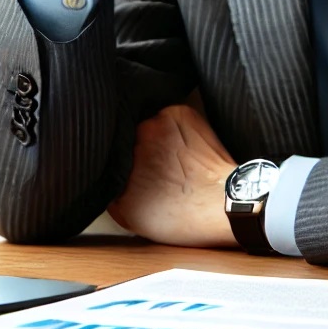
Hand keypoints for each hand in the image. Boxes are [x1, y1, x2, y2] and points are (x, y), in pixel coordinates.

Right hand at [107, 105, 238, 247]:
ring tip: (167, 160)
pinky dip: (173, 129)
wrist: (223, 205)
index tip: (124, 170)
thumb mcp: (127, 214)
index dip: (115, 160)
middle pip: (127, 133)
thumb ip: (107, 189)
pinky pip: (169, 117)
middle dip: (133, 147)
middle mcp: (138, 130)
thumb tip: (104, 175)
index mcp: (120, 154)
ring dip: (153, 137)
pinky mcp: (183, 112)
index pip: (109, 148)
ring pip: (147, 124)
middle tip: (149, 167)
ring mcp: (162, 118)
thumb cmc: (179, 215)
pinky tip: (181, 149)